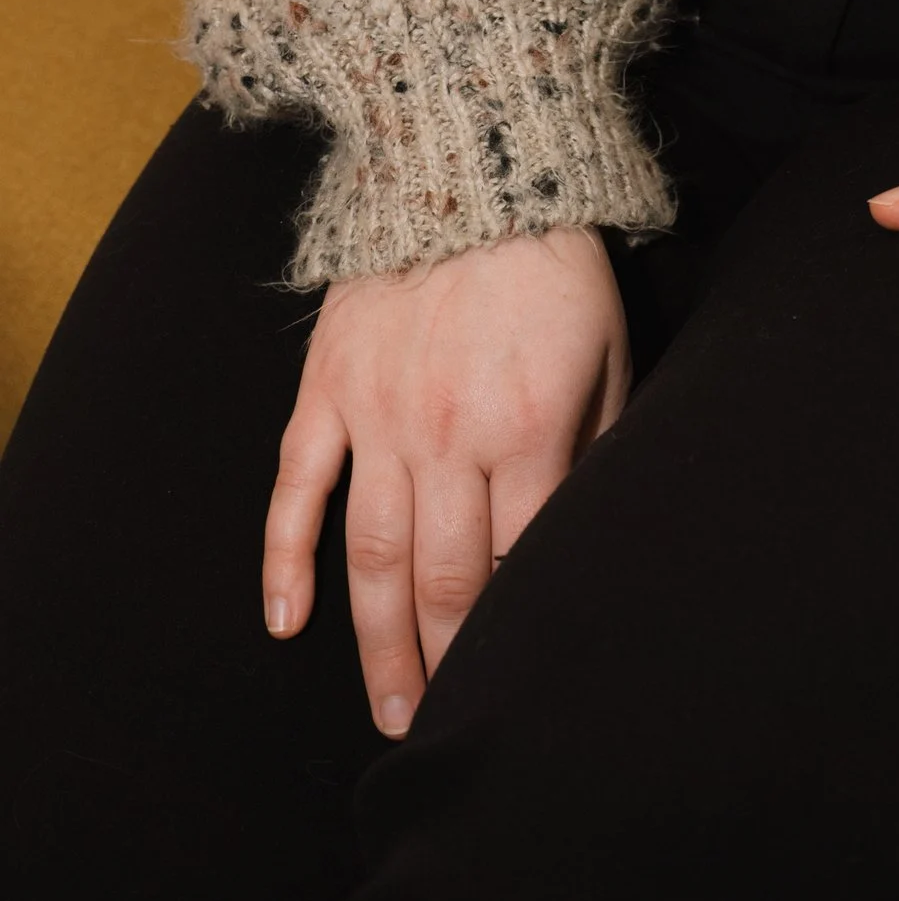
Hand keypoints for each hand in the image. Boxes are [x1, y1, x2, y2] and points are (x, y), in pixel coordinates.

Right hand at [263, 225, 629, 734]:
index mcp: (527, 430)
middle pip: (440, 581)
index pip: (517, 567)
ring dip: (374, 643)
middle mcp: (448, 436)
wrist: (475, 168)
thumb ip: (602, 446)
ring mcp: (378, 415)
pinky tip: (285, 621)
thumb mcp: (611, 353)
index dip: (514, 637)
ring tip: (389, 709)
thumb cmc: (556, 269)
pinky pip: (297, 487)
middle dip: (445, 666)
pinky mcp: (328, 388)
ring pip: (369, 556)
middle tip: (441, 732)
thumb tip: (594, 533)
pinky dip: (284, 559)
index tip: (516, 692)